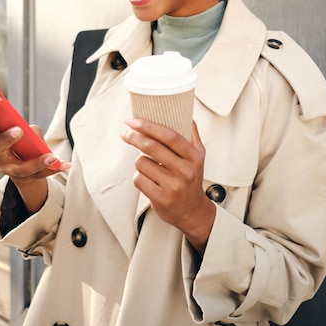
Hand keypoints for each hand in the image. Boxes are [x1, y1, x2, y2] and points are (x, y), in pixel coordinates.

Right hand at [0, 118, 69, 212]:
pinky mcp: (28, 178)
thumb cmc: (21, 143)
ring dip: (38, 162)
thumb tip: (35, 134)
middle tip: (19, 130)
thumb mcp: (23, 133)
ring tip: (53, 157)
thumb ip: (29, 131)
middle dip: (7, 140)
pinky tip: (66, 164)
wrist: (23, 170)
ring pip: (23, 169)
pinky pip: (42, 174)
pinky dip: (56, 168)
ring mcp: (12, 171)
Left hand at [121, 119, 214, 253]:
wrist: (193, 212)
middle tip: (126, 133)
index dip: (149, 126)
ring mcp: (173, 186)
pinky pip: (139, 179)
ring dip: (140, 162)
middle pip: (151, 147)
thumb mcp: (199, 156)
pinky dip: (139, 177)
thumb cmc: (191, 179)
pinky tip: (148, 180)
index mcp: (193, 156)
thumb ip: (192, 134)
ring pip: (142, 163)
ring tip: (149, 166)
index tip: (133, 120)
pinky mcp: (161, 199)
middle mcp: (185, 170)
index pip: (170, 136)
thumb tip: (185, 113)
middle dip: (134, 137)